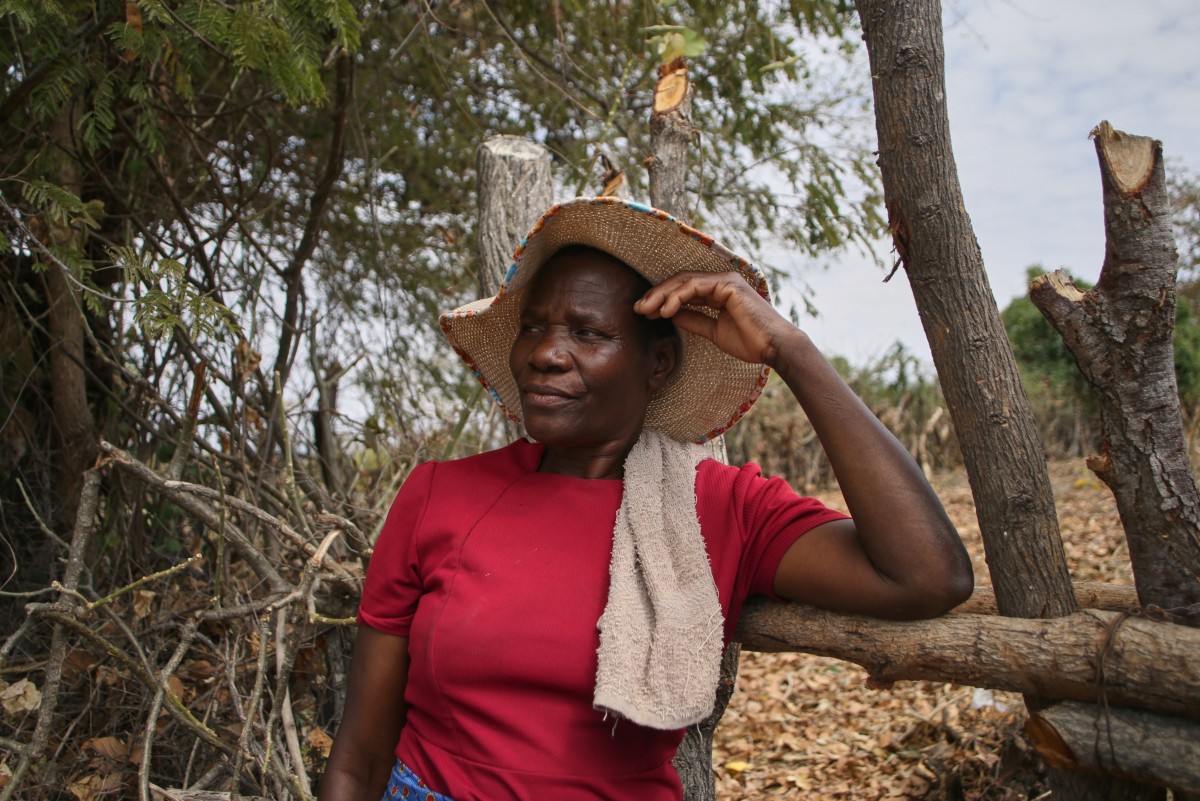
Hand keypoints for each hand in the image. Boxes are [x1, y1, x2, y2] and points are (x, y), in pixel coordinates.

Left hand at [634, 271, 794, 365]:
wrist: (773, 347)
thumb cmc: (750, 342)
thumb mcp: (714, 332)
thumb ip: (694, 320)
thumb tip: (670, 315)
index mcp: (718, 292)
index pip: (683, 289)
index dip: (661, 300)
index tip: (644, 313)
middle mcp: (720, 282)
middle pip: (680, 281)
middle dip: (656, 294)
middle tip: (637, 308)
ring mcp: (725, 280)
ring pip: (684, 281)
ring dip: (662, 295)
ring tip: (646, 309)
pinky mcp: (727, 284)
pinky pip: (695, 286)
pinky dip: (677, 297)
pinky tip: (665, 310)